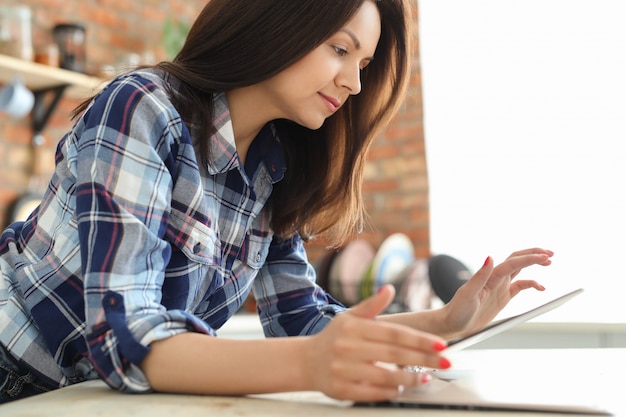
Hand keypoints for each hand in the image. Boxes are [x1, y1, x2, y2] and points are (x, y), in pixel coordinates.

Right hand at [305, 285, 447, 401]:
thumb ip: (372, 305)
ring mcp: (344, 369)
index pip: (394, 333)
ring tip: (426, 378)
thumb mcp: (350, 317)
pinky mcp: (341, 389)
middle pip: (394, 354)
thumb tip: (389, 289)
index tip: (440, 344)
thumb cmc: (334, 338)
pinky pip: (371, 393)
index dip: (419, 339)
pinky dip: (389, 391)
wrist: (306, 361)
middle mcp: (348, 347)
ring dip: (409, 378)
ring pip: (384, 376)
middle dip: (423, 359)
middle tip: (444, 361)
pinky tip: (400, 388)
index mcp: (354, 328)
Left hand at [441, 248, 552, 337]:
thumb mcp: (468, 294)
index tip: (545, 257)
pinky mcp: (502, 297)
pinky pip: (520, 286)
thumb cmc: (457, 310)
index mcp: (489, 276)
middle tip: (550, 254)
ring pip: (519, 269)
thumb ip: (480, 276)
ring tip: (549, 262)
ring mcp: (499, 286)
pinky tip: (541, 288)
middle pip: (517, 259)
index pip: (512, 263)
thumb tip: (490, 257)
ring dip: (533, 263)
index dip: (529, 258)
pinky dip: (531, 284)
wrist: (452, 323)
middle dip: (533, 254)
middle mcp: (495, 278)